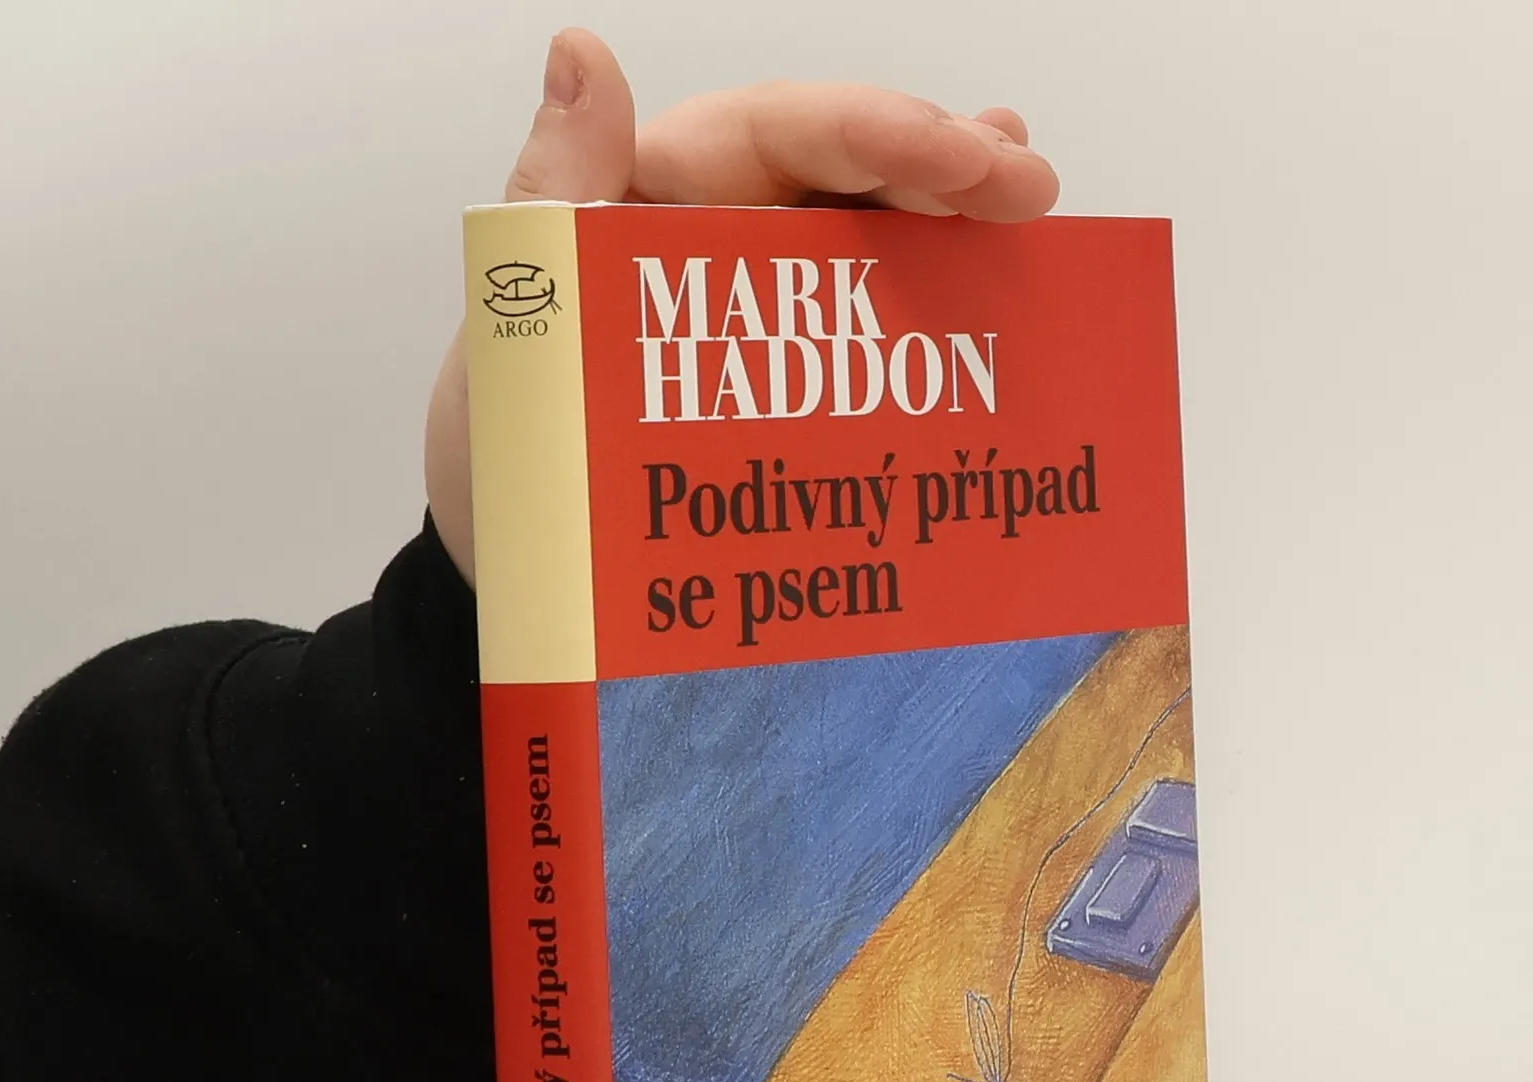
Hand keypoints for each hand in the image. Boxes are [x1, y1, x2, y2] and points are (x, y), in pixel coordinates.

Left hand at [424, 28, 1060, 583]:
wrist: (512, 578)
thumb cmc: (502, 456)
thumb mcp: (512, 327)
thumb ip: (554, 192)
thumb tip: (584, 53)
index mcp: (651, 201)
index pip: (782, 132)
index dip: (881, 130)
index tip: (966, 156)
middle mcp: (716, 243)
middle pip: (847, 173)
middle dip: (943, 166)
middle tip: (1029, 187)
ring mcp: (758, 315)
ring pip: (870, 238)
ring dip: (955, 217)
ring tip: (1030, 209)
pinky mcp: (782, 388)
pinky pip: (866, 332)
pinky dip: (933, 307)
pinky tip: (991, 292)